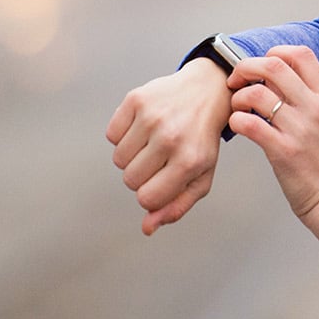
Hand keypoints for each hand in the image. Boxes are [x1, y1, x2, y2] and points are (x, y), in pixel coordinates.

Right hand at [106, 58, 232, 234]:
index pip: (147, 199)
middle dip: (142, 174)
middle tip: (162, 157)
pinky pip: (111, 134)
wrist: (207, 91)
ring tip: (154, 140)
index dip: (151, 194)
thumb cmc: (202, 138)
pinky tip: (145, 125)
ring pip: (118, 159)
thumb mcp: (202, 174)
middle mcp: (171, 138)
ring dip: (132, 155)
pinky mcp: (137, 99)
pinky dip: (123, 134)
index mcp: (190, 161)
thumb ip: (177, 206)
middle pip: (130, 180)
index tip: (164, 179)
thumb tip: (147, 228)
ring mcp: (153, 117)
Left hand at [227, 45, 318, 242]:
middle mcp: (315, 108)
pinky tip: (239, 126)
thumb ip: (306, 100)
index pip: (302, 55)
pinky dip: (236, 120)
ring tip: (237, 108)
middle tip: (236, 80)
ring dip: (238, 97)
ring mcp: (300, 129)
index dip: (275, 52)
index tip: (261, 66)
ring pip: (257, 93)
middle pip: (274, 65)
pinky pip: (249, 123)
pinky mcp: (283, 151)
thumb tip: (276, 83)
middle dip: (246, 67)